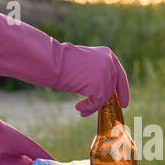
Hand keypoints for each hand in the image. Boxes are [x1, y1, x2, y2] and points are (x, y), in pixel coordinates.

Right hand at [0, 8, 128, 116]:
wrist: (41, 58)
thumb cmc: (54, 62)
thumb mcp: (76, 67)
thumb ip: (90, 73)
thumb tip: (94, 83)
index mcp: (105, 54)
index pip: (119, 72)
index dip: (122, 87)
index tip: (124, 100)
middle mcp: (109, 60)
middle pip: (117, 85)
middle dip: (114, 99)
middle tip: (110, 109)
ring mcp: (105, 70)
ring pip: (106, 96)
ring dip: (94, 104)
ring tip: (80, 107)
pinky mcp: (99, 81)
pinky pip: (99, 101)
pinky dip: (89, 106)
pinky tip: (77, 108)